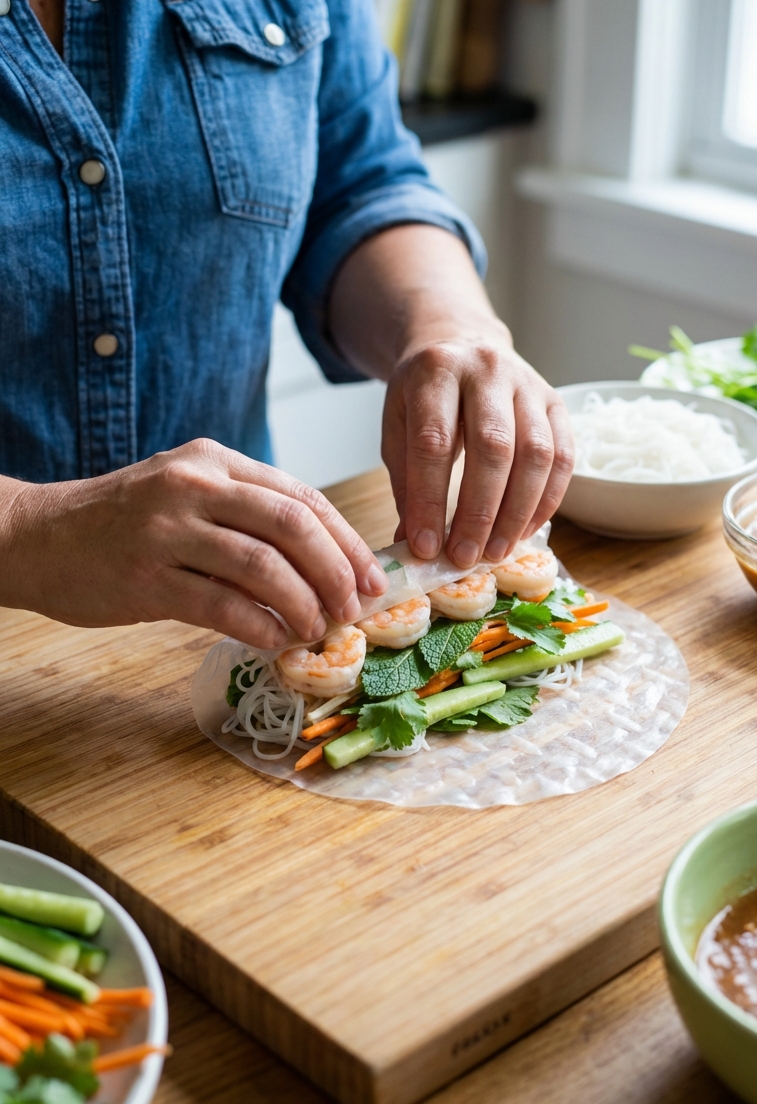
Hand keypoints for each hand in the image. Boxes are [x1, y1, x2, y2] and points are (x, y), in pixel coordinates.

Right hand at [0, 440, 386, 647]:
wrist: (37, 537)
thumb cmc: (123, 523)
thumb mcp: (187, 495)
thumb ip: (248, 517)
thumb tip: (327, 565)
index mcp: (214, 461)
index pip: (301, 496)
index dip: (346, 540)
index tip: (372, 576)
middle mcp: (193, 486)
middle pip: (292, 524)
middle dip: (336, 571)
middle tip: (354, 608)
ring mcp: (166, 530)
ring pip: (262, 566)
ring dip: (303, 604)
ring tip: (318, 630)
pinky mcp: (145, 577)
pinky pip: (221, 605)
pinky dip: (261, 626)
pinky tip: (277, 642)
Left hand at [328, 223, 572, 566]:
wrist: (460, 342)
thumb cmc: (425, 395)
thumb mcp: (398, 428)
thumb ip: (406, 484)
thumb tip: (417, 546)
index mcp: (435, 371)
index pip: (434, 443)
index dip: (431, 500)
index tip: (426, 547)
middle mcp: (486, 370)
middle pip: (492, 448)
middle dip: (479, 512)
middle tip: (466, 556)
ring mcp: (527, 383)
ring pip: (535, 454)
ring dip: (517, 512)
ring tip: (496, 552)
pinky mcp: (555, 400)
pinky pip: (563, 456)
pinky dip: (547, 500)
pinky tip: (527, 529)